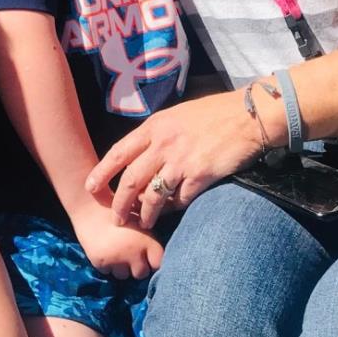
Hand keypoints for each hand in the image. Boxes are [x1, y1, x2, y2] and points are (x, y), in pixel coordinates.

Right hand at [72, 197, 162, 278]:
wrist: (93, 209)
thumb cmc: (122, 213)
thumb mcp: (141, 222)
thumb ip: (150, 240)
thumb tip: (158, 259)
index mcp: (147, 240)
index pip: (158, 264)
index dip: (154, 261)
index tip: (150, 258)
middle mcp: (134, 252)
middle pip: (141, 273)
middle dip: (138, 267)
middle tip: (133, 255)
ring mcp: (117, 260)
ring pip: (124, 276)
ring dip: (123, 268)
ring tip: (119, 252)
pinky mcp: (101, 264)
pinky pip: (108, 272)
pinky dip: (109, 266)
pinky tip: (107, 252)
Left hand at [86, 90, 264, 229]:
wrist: (248, 117)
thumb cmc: (216, 113)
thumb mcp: (180, 115)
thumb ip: (160, 133)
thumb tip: (144, 152)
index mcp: (156, 126)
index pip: (119, 152)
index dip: (101, 172)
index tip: (89, 187)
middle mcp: (164, 144)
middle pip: (130, 180)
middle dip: (119, 203)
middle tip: (115, 217)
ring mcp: (181, 161)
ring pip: (151, 197)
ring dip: (144, 215)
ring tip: (143, 223)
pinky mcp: (199, 176)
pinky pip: (178, 201)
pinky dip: (173, 210)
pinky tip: (172, 213)